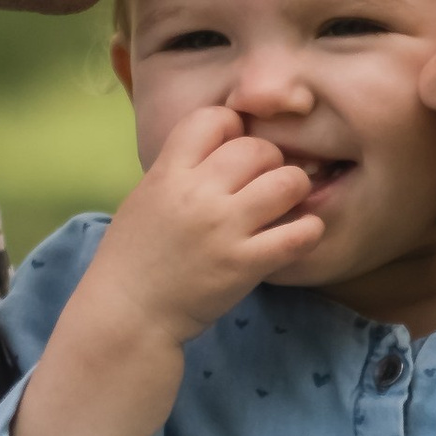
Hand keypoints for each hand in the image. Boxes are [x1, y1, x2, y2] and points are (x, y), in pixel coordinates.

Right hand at [9, 108, 323, 435]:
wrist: (127, 316)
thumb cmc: (134, 260)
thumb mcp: (145, 199)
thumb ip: (179, 171)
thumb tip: (223, 146)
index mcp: (167, 173)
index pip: (213, 119)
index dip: (232, 128)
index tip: (234, 149)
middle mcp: (197, 194)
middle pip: (257, 148)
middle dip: (269, 161)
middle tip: (265, 182)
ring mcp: (223, 229)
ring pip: (287, 181)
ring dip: (294, 188)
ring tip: (286, 204)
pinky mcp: (245, 264)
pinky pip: (298, 233)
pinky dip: (308, 229)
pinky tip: (301, 232)